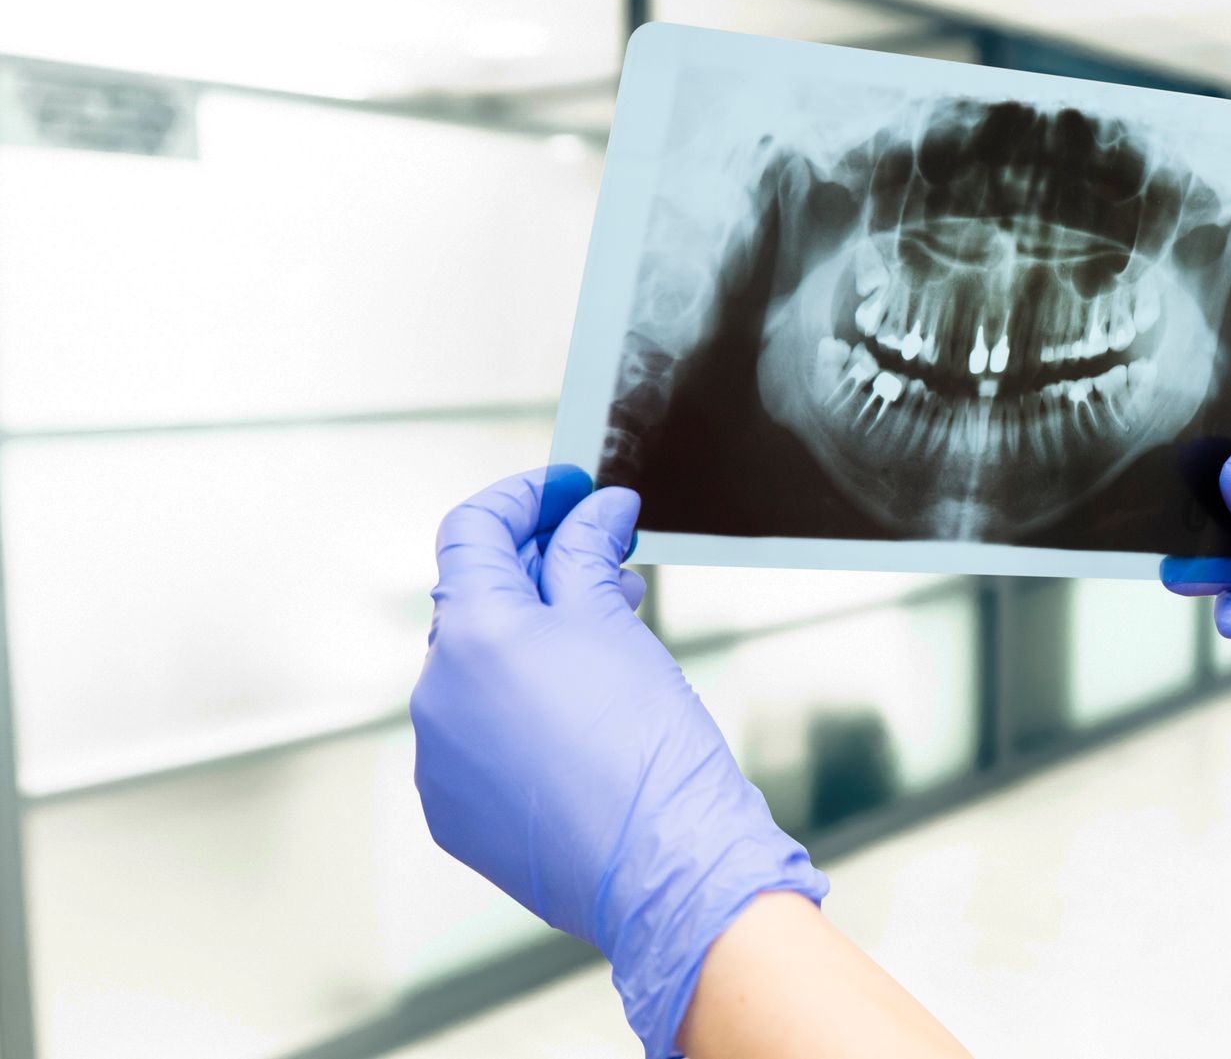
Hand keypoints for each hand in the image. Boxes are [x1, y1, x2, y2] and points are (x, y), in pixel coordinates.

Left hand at [412, 468, 826, 1055]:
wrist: (667, 867)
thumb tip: (595, 512)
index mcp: (472, 635)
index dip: (526, 497)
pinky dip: (523, 706)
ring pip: (479, 671)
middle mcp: (437, 694)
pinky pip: (480, 734)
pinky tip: (582, 710)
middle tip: (604, 552)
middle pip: (475, 599)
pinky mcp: (454, 809)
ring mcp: (439, 757)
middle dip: (539, 568)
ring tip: (607, 631)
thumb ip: (589, 554)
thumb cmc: (650, 752)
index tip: (570, 489)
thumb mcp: (617, 626)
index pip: (474, 531)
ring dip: (533, 639)